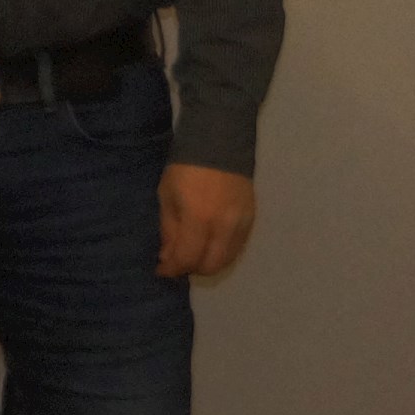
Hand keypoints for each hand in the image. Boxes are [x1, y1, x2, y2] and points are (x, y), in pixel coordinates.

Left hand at [158, 162, 256, 279]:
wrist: (219, 145)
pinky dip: (222, 253)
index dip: (173, 269)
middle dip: (191, 269)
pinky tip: (209, 245)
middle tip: (176, 262)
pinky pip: (237, 247)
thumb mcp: (167, 197)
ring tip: (192, 254)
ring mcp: (242, 223)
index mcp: (199, 219)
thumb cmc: (184, 169)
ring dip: (208, 263)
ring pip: (227, 259)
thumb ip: (169, 230)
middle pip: (211, 265)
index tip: (161, 270)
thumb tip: (167, 257)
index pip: (188, 258)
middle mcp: (224, 226)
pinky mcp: (252, 219)